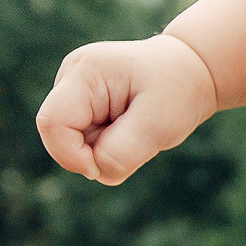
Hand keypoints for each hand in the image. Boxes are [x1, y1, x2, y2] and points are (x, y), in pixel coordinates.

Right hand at [36, 33, 219, 184]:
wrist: (192, 72)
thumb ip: (123, 151)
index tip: (101, 168)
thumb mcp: (159, 122)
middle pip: (60, 138)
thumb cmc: (178, 90)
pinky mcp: (84, 110)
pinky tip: (131, 129)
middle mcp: (71, 79)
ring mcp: (76, 95)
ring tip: (138, 128)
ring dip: (108, 151)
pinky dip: (111, 148)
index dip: (71, 155)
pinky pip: (88, 146)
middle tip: (139, 138)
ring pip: (76, 147)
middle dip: (96, 153)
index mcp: (84, 72)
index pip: (53, 122)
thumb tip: (96, 172)